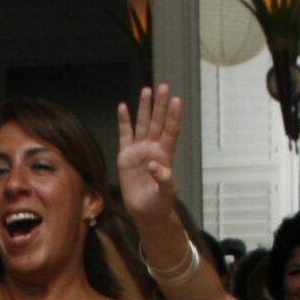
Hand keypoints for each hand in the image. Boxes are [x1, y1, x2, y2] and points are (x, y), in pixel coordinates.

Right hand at [115, 85, 184, 227]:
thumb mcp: (166, 193)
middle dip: (160, 105)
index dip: (173, 116)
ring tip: (147, 90)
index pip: (171, 131)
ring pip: (143, 124)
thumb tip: (155, 164)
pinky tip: (123, 107)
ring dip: (145, 107)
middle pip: (158, 122)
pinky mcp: (126, 155)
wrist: (145, 212)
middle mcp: (153, 148)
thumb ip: (164, 179)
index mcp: (165, 155)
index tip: (176, 100)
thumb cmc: (160, 203)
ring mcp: (140, 150)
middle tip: (163, 86)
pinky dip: (124, 121)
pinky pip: (125, 134)